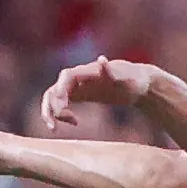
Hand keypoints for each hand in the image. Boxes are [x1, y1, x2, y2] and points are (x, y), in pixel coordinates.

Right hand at [41, 57, 164, 128]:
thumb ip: (111, 70)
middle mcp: (78, 77)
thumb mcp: (125, 77)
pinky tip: (74, 123)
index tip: (61, 107)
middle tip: (55, 125)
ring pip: (54, 97)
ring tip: (54, 128)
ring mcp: (76, 86)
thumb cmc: (132, 79)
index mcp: (88, 71)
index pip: (66, 76)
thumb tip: (101, 59)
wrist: (137, 83)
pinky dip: (61, 114)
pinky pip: (62, 103)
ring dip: (50, 111)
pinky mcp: (78, 94)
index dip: (60, 90)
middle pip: (55, 89)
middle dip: (51, 106)